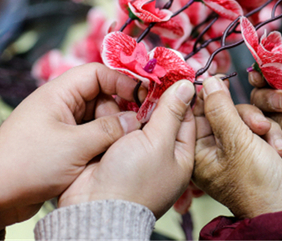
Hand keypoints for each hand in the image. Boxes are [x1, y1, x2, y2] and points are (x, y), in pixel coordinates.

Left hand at [0, 63, 140, 226]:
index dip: (122, 81)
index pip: (97, 73)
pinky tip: (104, 157)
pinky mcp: (60, 144)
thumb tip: (134, 121)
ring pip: (97, 118)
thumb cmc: (25, 164)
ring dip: (109, 131)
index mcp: (58, 93)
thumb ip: (108, 130)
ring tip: (114, 148)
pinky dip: (99, 144)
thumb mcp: (74, 147)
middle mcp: (59, 105)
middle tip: (129, 130)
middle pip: (101, 96)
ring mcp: (59, 125)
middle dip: (117, 112)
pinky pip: (88, 136)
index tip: (141, 96)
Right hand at [59, 79, 195, 218]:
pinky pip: (113, 126)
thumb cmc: (133, 182)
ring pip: (133, 119)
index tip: (170, 75)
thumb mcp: (158, 142)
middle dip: (148, 99)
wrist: (94, 207)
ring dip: (126, 105)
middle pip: (157, 116)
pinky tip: (105, 101)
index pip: (185, 118)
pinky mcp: (110, 151)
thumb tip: (188, 87)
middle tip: (142, 80)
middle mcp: (157, 155)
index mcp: (179, 156)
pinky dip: (109, 115)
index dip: (179, 95)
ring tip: (122, 88)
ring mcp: (132, 153)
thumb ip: (171, 112)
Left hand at [193, 76, 281, 218]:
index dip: (211, 95)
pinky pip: (271, 130)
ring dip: (271, 130)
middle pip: (230, 112)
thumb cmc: (258, 186)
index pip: (199, 112)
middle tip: (260, 128)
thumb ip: (220, 108)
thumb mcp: (236, 142)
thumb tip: (209, 83)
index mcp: (202, 152)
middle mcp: (220, 151)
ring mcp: (243, 151)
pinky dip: (281, 138)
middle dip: (250, 118)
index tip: (222, 79)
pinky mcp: (264, 151)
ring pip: (253, 119)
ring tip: (278, 149)